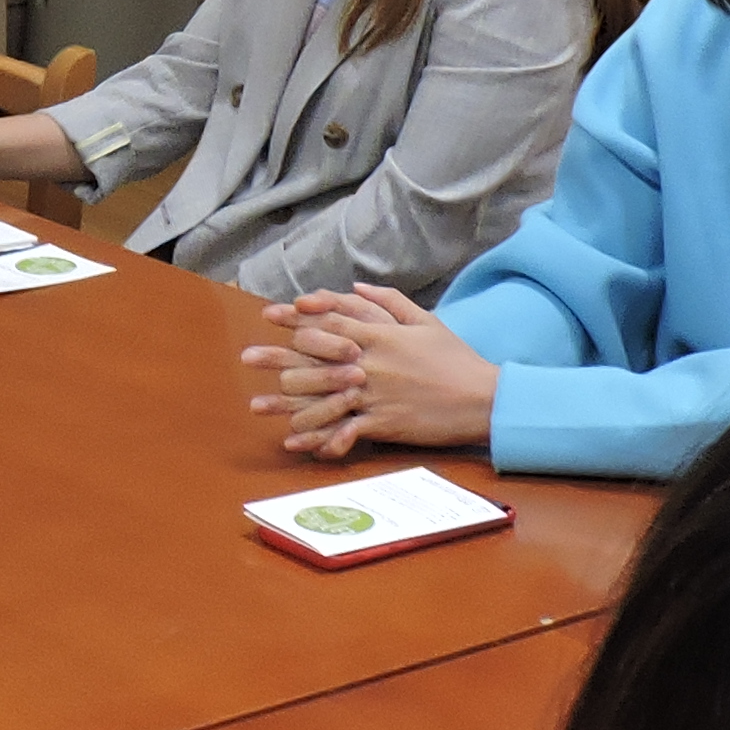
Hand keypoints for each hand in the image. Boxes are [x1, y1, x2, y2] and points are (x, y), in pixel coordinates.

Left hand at [241, 284, 497, 457]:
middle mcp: (371, 363)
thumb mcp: (426, 321)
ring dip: (286, 402)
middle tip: (246, 356)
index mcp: (381, 336)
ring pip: (321, 396)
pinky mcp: (384, 423)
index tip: (270, 314)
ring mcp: (376, 394)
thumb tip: (355, 287)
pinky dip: (318, 438)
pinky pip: (343, 430)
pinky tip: (296, 443)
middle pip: (314, 358)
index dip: (297, 317)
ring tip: (257, 405)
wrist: (483, 398)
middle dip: (277, 356)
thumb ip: (388, 301)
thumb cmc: (456, 358)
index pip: (330, 321)